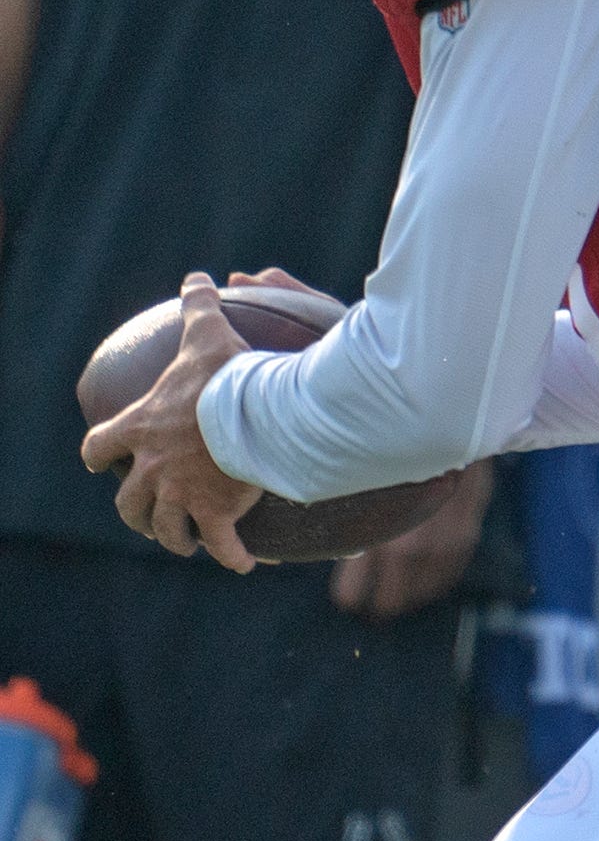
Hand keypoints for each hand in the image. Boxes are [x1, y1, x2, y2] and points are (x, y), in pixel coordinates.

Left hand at [79, 275, 266, 572]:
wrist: (256, 413)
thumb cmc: (228, 373)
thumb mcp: (207, 334)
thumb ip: (199, 307)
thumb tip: (196, 276)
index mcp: (143, 428)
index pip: (101, 447)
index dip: (99, 455)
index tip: (102, 462)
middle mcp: (153, 467)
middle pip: (127, 502)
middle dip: (134, 512)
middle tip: (146, 516)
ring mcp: (181, 494)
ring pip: (164, 528)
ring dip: (173, 537)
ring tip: (184, 542)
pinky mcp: (216, 511)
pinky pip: (219, 544)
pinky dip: (229, 556)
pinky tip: (243, 564)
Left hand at [331, 458, 494, 617]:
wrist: (450, 427)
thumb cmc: (399, 455)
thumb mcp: (365, 486)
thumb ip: (355, 517)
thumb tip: (333, 539)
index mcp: (374, 537)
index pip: (352, 593)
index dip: (350, 594)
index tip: (350, 596)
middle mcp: (407, 549)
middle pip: (389, 601)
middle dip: (380, 602)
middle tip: (375, 602)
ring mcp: (440, 546)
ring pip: (421, 592)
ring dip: (410, 594)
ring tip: (401, 592)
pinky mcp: (466, 537)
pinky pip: (449, 575)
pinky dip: (437, 580)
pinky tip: (427, 578)